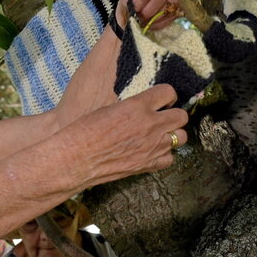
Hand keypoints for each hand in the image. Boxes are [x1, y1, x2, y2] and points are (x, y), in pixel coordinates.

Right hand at [64, 83, 188, 186]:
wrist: (76, 159)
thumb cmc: (83, 132)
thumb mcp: (107, 108)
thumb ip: (129, 107)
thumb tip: (138, 106)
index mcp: (138, 106)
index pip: (168, 92)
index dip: (165, 95)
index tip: (160, 99)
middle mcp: (150, 125)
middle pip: (181, 115)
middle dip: (174, 114)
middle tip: (163, 116)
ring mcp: (152, 146)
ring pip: (181, 137)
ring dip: (172, 134)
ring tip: (160, 134)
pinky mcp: (147, 164)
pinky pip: (169, 158)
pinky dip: (164, 155)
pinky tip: (153, 151)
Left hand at [117, 0, 180, 31]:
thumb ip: (128, 2)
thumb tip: (133, 15)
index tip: (135, 8)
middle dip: (150, 8)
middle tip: (140, 18)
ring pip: (172, 2)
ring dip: (156, 16)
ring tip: (144, 21)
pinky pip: (176, 12)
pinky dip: (163, 21)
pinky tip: (153, 23)